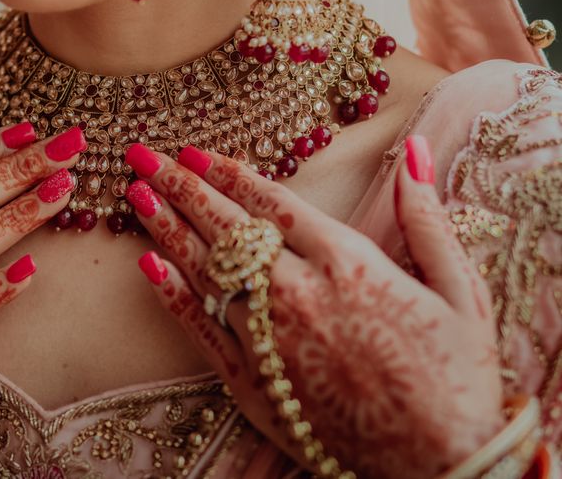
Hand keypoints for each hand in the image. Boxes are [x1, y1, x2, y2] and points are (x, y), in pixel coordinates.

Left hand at [124, 138, 504, 478]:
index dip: (226, 172)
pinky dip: (172, 297)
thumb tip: (418, 153)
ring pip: (204, 272)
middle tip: (142, 157)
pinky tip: (148, 267)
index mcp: (347, 262)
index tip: (193, 150)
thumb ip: (427, 219)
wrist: (443, 466)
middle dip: (181, 186)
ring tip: (135, 197)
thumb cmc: (458, 378)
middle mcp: (297, 293)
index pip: (270, 202)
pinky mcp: (253, 385)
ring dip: (166, 229)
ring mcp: (268, 340)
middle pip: (225, 227)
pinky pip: (201, 332)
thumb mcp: (461, 289)